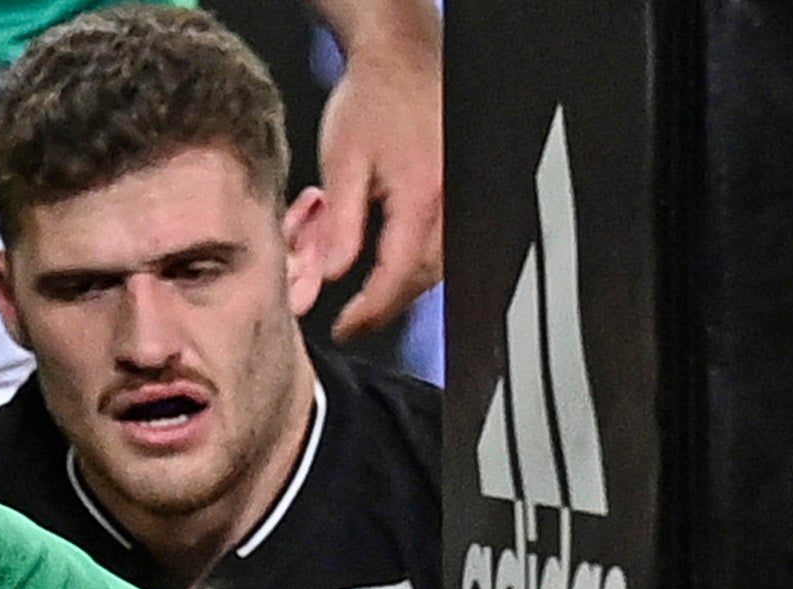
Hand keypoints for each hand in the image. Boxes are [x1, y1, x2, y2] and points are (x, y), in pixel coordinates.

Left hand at [312, 6, 441, 341]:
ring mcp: (464, 193)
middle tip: (354, 320)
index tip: (345, 328)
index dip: (369, 311)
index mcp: (422, 196)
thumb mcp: (341, 165)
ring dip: (407, 285)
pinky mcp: (464, 187)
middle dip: (388, 304)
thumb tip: (328, 279)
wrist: (403, 55)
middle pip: (425, 277)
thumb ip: (339, 229)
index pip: (398, 276)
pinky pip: (450, 240)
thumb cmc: (373, 98)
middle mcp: (452, 199)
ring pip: (442, 263)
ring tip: (371, 298)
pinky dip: (423, 260)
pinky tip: (398, 263)